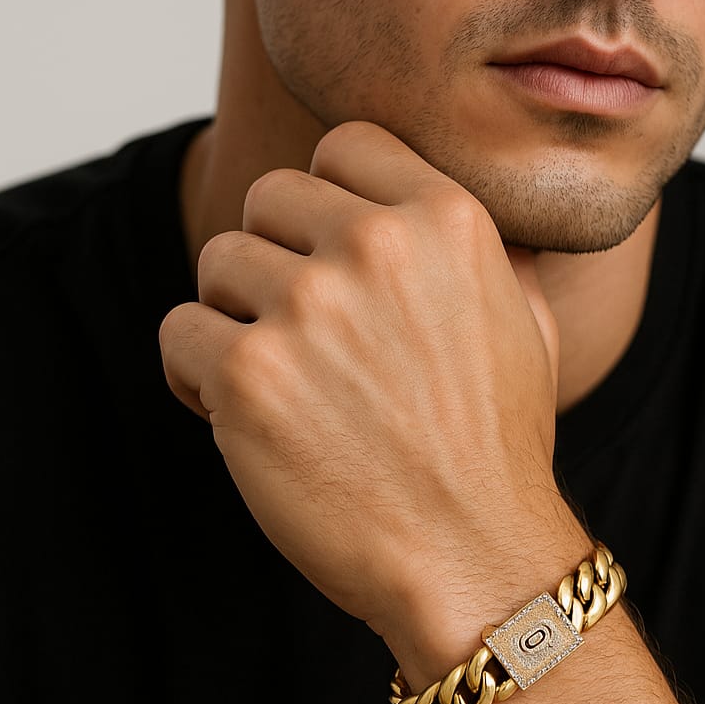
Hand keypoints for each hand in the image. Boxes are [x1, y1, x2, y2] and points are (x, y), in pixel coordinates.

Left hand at [159, 121, 586, 671]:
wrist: (473, 559)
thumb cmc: (496, 446)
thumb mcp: (525, 319)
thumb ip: (480, 246)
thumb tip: (439, 203)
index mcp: (447, 218)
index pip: (343, 145)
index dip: (327, 198)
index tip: (329, 251)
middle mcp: (376, 246)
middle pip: (269, 198)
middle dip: (275, 257)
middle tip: (301, 329)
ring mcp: (308, 307)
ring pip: (217, 262)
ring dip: (235, 315)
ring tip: (276, 378)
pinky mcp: (249, 375)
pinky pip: (179, 333)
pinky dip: (193, 372)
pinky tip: (236, 413)